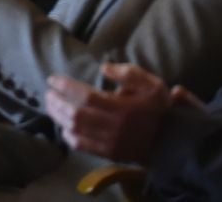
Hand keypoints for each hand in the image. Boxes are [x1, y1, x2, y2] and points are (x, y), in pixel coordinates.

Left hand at [44, 63, 184, 162]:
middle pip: (76, 114)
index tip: (53, 79)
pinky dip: (69, 136)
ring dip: (59, 117)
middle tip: (48, 92)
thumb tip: (104, 67)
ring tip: (51, 105)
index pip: (86, 97)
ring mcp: (110, 142)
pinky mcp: (109, 154)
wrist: (173, 141)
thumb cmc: (159, 109)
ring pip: (76, 130)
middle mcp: (114, 127)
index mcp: (123, 108)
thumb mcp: (152, 85)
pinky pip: (83, 147)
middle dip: (57, 102)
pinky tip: (64, 127)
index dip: (66, 87)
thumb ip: (129, 73)